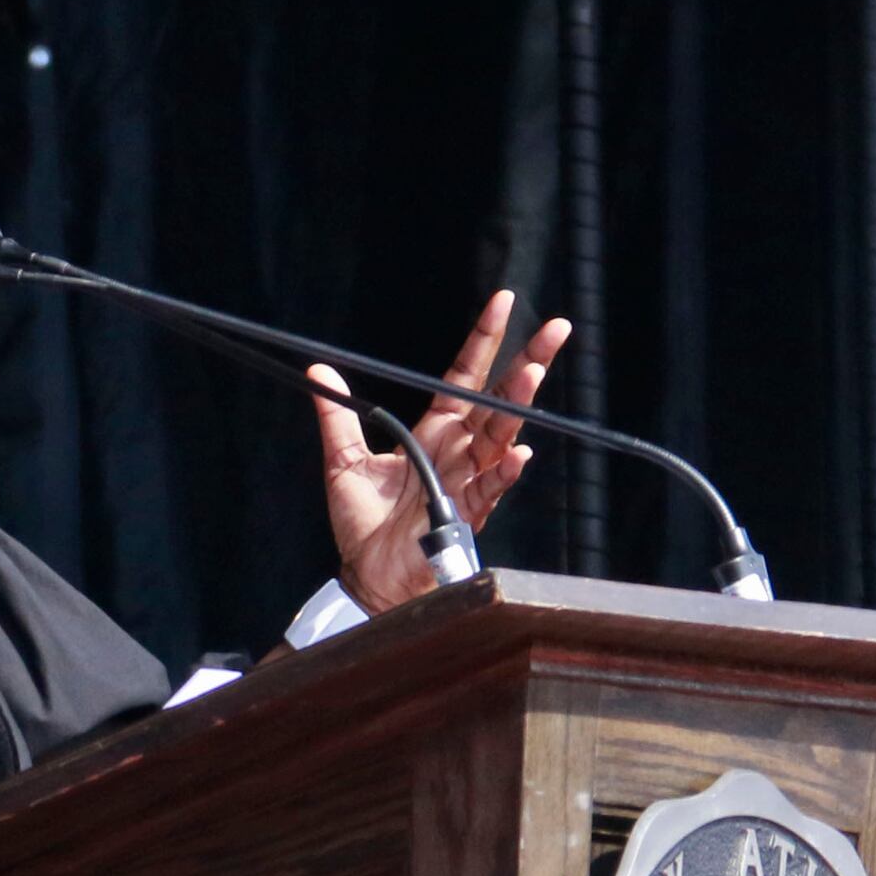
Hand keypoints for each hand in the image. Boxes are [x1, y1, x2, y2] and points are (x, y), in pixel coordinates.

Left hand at [311, 290, 568, 612]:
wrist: (366, 574)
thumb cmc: (364, 523)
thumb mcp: (343, 461)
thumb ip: (337, 416)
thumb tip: (319, 371)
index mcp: (434, 431)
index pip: (465, 376)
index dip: (484, 339)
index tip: (503, 301)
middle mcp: (457, 450)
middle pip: (497, 399)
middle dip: (528, 362)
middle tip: (557, 328)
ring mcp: (465, 480)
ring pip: (499, 436)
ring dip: (516, 407)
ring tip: (534, 373)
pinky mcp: (463, 515)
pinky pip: (489, 490)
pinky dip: (503, 473)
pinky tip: (518, 453)